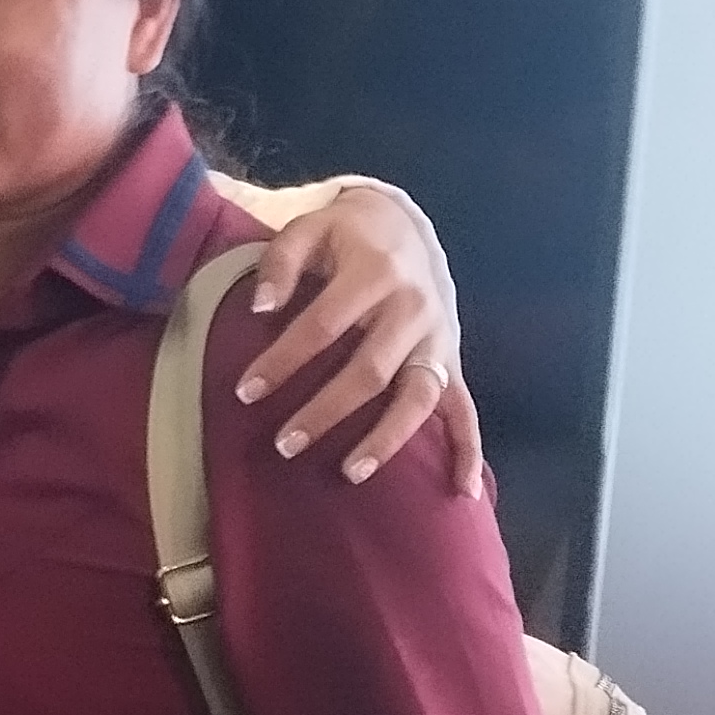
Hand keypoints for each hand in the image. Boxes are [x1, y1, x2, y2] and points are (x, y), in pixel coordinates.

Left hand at [242, 182, 482, 493]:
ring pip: (418, 396)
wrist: (407, 224)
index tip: (246, 391)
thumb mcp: (308, 227)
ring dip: (386, 439)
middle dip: (326, 411)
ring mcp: (438, 338)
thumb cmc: (345, 234)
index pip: (323, 325)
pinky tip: (462, 489)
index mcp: (375, 272)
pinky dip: (469, 449)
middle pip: (370, 370)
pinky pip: (465, 409)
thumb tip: (259, 307)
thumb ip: (280, 262)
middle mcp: (413, 308)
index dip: (283, 359)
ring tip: (350, 473)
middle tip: (284, 444)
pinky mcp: (452, 360)